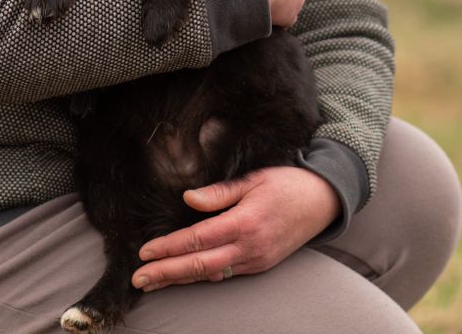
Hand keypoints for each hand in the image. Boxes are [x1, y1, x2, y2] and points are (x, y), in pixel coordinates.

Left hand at [130, 166, 340, 291]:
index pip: (198, 239)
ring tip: (153, 282)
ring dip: (179, 278)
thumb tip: (188, 199)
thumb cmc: (287, 183)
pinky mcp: (260, 264)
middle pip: (199, 265)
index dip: (169, 247)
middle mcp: (249, 247)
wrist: (323, 201)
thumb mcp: (254, 179)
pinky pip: (225, 274)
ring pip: (210, 274)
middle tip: (138, 279)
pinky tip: (183, 276)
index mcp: (245, 222)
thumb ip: (220, 192)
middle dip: (166, 273)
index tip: (145, 252)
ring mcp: (256, 260)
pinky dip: (201, 276)